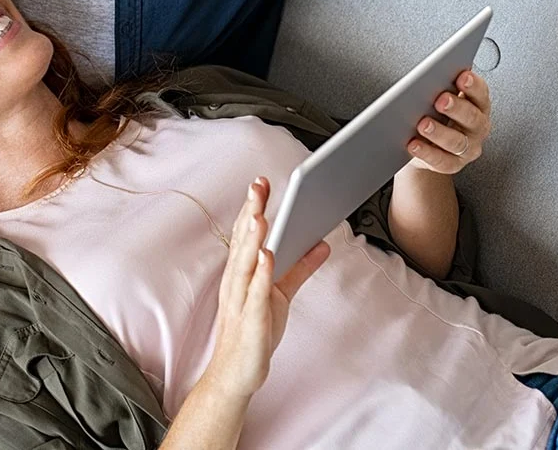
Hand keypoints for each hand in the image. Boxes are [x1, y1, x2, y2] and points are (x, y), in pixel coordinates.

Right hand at [204, 177, 328, 402]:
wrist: (236, 375)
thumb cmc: (254, 332)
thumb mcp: (282, 295)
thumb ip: (300, 268)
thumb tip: (322, 242)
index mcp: (242, 273)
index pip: (245, 234)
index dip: (252, 208)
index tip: (260, 183)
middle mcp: (237, 282)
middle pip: (243, 241)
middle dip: (251, 212)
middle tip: (259, 185)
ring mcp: (240, 301)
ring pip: (246, 264)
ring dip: (253, 238)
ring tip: (261, 215)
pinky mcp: (249, 321)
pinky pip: (255, 295)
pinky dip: (260, 275)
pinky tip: (267, 256)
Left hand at [406, 69, 489, 174]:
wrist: (429, 146)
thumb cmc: (436, 113)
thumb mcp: (441, 98)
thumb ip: (441, 87)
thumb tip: (427, 78)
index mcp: (478, 105)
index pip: (480, 93)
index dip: (473, 85)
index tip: (462, 76)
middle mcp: (478, 127)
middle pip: (472, 117)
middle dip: (456, 108)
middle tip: (441, 100)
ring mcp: (468, 148)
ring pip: (457, 141)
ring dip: (440, 132)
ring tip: (423, 124)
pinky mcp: (454, 164)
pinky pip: (442, 161)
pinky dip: (427, 153)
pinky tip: (413, 144)